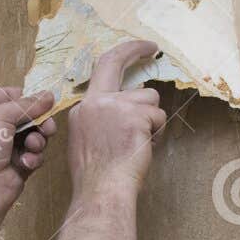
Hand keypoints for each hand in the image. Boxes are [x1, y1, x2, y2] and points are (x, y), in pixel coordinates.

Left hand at [0, 87, 59, 208]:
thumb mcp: (0, 116)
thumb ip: (26, 104)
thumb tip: (49, 94)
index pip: (6, 96)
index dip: (25, 97)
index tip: (42, 100)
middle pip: (25, 116)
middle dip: (38, 120)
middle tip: (48, 126)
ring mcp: (6, 147)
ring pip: (33, 135)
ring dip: (37, 139)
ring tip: (33, 146)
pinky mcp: (18, 164)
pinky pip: (34, 154)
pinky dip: (33, 157)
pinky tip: (26, 163)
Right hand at [67, 40, 165, 203]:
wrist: (101, 193)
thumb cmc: (98, 179)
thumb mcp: (88, 142)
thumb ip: (102, 120)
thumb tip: (129, 111)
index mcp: (82, 109)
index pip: (99, 71)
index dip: (119, 56)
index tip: (133, 50)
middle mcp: (95, 102)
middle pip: (116, 61)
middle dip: (134, 48)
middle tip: (152, 46)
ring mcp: (113, 106)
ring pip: (148, 98)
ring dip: (151, 120)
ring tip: (138, 144)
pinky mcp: (134, 116)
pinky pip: (158, 118)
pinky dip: (156, 134)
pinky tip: (142, 149)